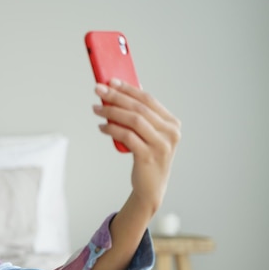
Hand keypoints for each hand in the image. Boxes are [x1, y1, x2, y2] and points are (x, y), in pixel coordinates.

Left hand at [93, 78, 180, 213]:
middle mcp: (170, 132)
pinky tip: (101, 127)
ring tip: (96, 109)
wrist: (151, 188)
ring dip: (111, 111)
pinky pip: (127, 137)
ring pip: (134, 120)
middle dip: (116, 96)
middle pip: (139, 108)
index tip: (111, 81)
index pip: (148, 99)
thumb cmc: (146, 158)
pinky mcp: (149, 156)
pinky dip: (112, 129)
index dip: (128, 89)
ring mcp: (161, 145)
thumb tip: (118, 95)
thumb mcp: (147, 135)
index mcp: (172, 123)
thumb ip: (140, 118)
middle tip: (98, 90)